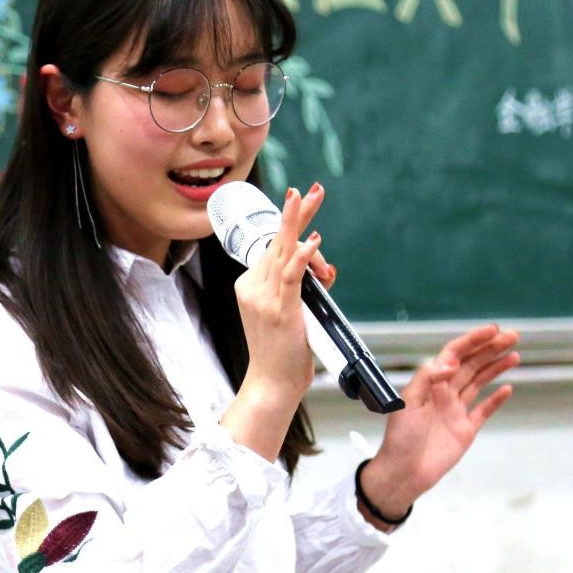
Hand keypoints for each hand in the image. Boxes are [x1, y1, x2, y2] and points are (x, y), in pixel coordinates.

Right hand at [221, 183, 325, 460]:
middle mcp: (253, 287)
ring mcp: (264, 298)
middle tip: (311, 189)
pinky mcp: (280, 310)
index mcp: (250, 286)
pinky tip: (313, 241)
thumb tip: (322, 271)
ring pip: (283, 251)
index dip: (293, 228)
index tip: (302, 201)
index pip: (274, 248)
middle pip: (277, 241)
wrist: (271, 383)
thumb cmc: (282, 353)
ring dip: (298, 221)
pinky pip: (292, 276)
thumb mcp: (288, 313)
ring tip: (311, 197)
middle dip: (295, 212)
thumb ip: (299, 288)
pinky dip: (302, 256)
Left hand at [359, 325, 520, 521]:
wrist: (405, 471)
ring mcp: (456, 410)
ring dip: (496, 367)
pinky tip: (507, 388)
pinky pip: (484, 409)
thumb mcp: (407, 401)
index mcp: (430, 383)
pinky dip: (496, 399)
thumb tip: (451, 364)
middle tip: (512, 336)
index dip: (473, 340)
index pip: (454, 354)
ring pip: (480, 382)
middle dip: (491, 349)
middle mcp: (445, 392)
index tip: (493, 330)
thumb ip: (428, 377)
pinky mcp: (465, 429)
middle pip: (471, 364)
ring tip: (514, 355)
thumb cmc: (401, 436)